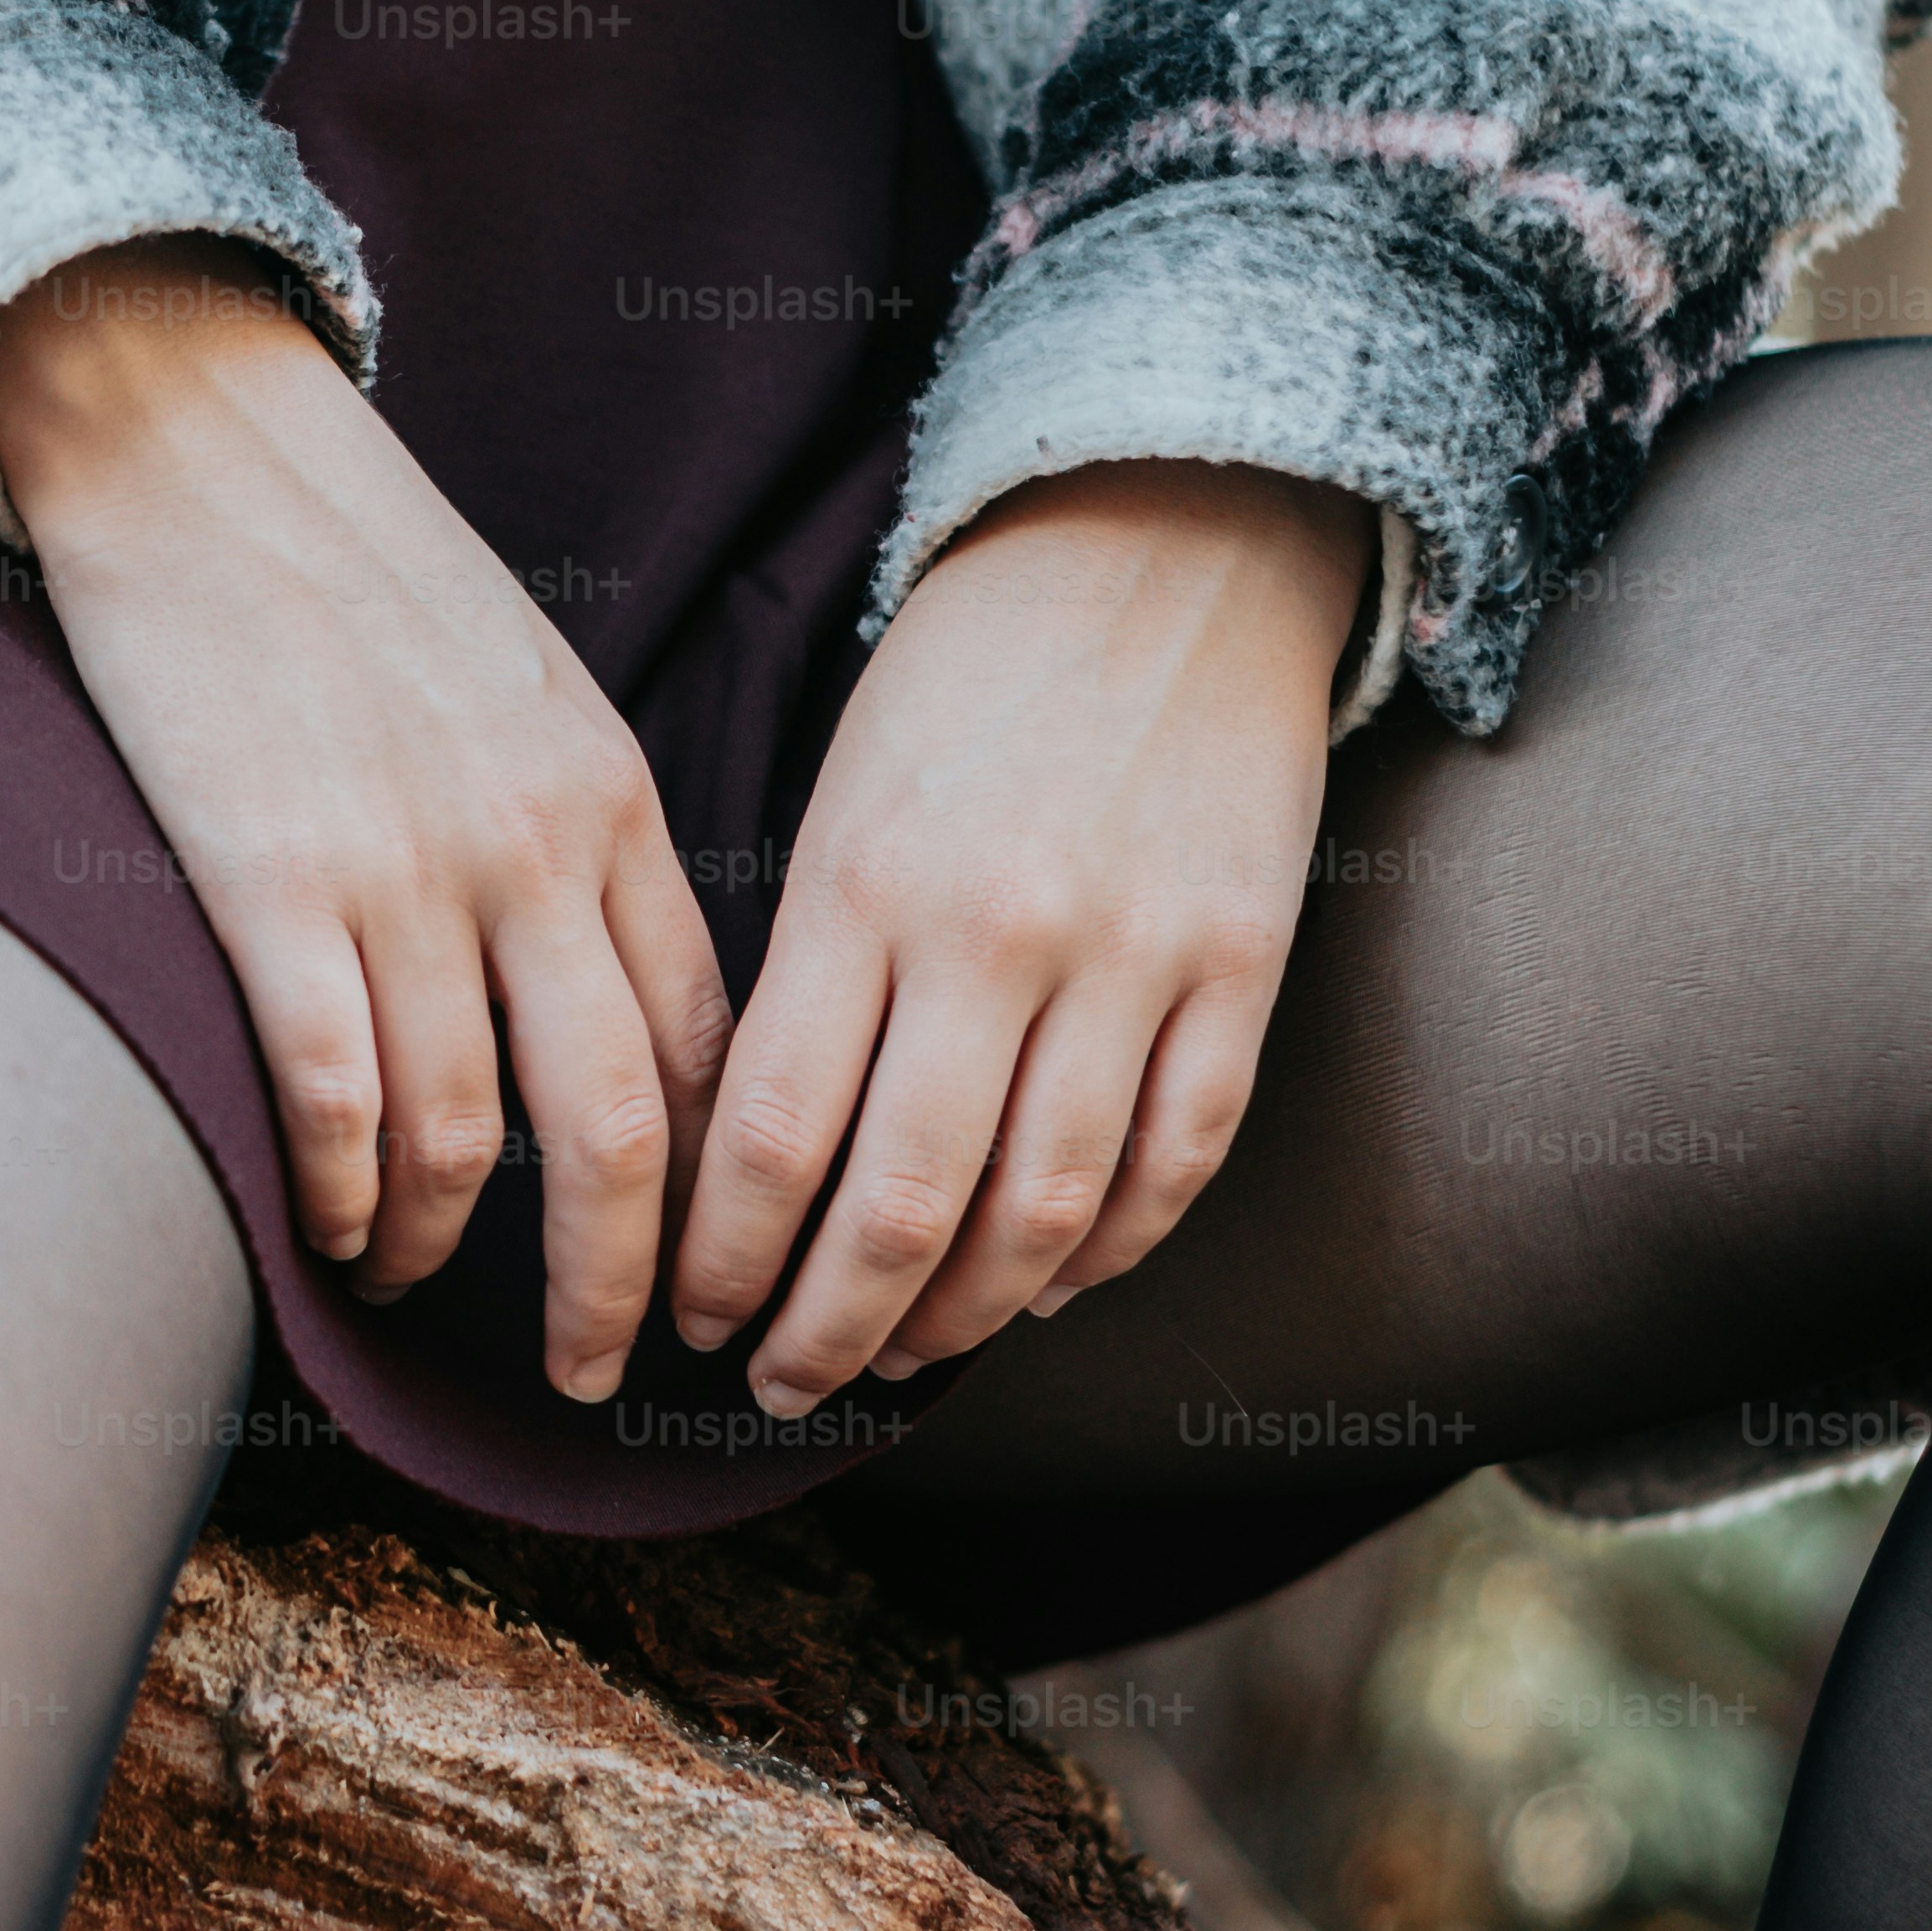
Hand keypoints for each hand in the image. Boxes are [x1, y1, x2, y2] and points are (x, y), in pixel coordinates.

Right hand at [0, 239, 730, 1400]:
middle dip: (617, 1291)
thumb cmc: (356, 570)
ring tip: (405, 1286)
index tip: (696, 1285)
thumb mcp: (526, 696)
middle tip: (598, 1382)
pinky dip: (338, 1192)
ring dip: (437, 1245)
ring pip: (463, 1136)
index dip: (709, 1198)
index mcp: (610, 806)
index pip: (702, 1052)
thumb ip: (572, 843)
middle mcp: (534, 851)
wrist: (202, 438)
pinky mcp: (273, 879)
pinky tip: (327, 1228)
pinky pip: (334, 1094)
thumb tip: (599, 1000)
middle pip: (615, 1135)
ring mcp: (406, 869)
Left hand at [667, 460, 1372, 1415]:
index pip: (769, 1135)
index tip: (688, 1317)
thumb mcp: (843, 804)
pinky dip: (1108, 1251)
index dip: (722, 1259)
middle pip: (901, 1208)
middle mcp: (999, 933)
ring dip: (962, 1320)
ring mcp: (1136, 955)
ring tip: (901, 1358)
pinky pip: (1177, 1159)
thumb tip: (760, 1170)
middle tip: (778, 1389)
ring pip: (1044, 1211)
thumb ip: (810, 977)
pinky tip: (1045, 1289)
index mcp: (866, 886)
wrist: (1169, 541)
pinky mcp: (1244, 963)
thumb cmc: (969, 680)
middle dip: (825, 1330)